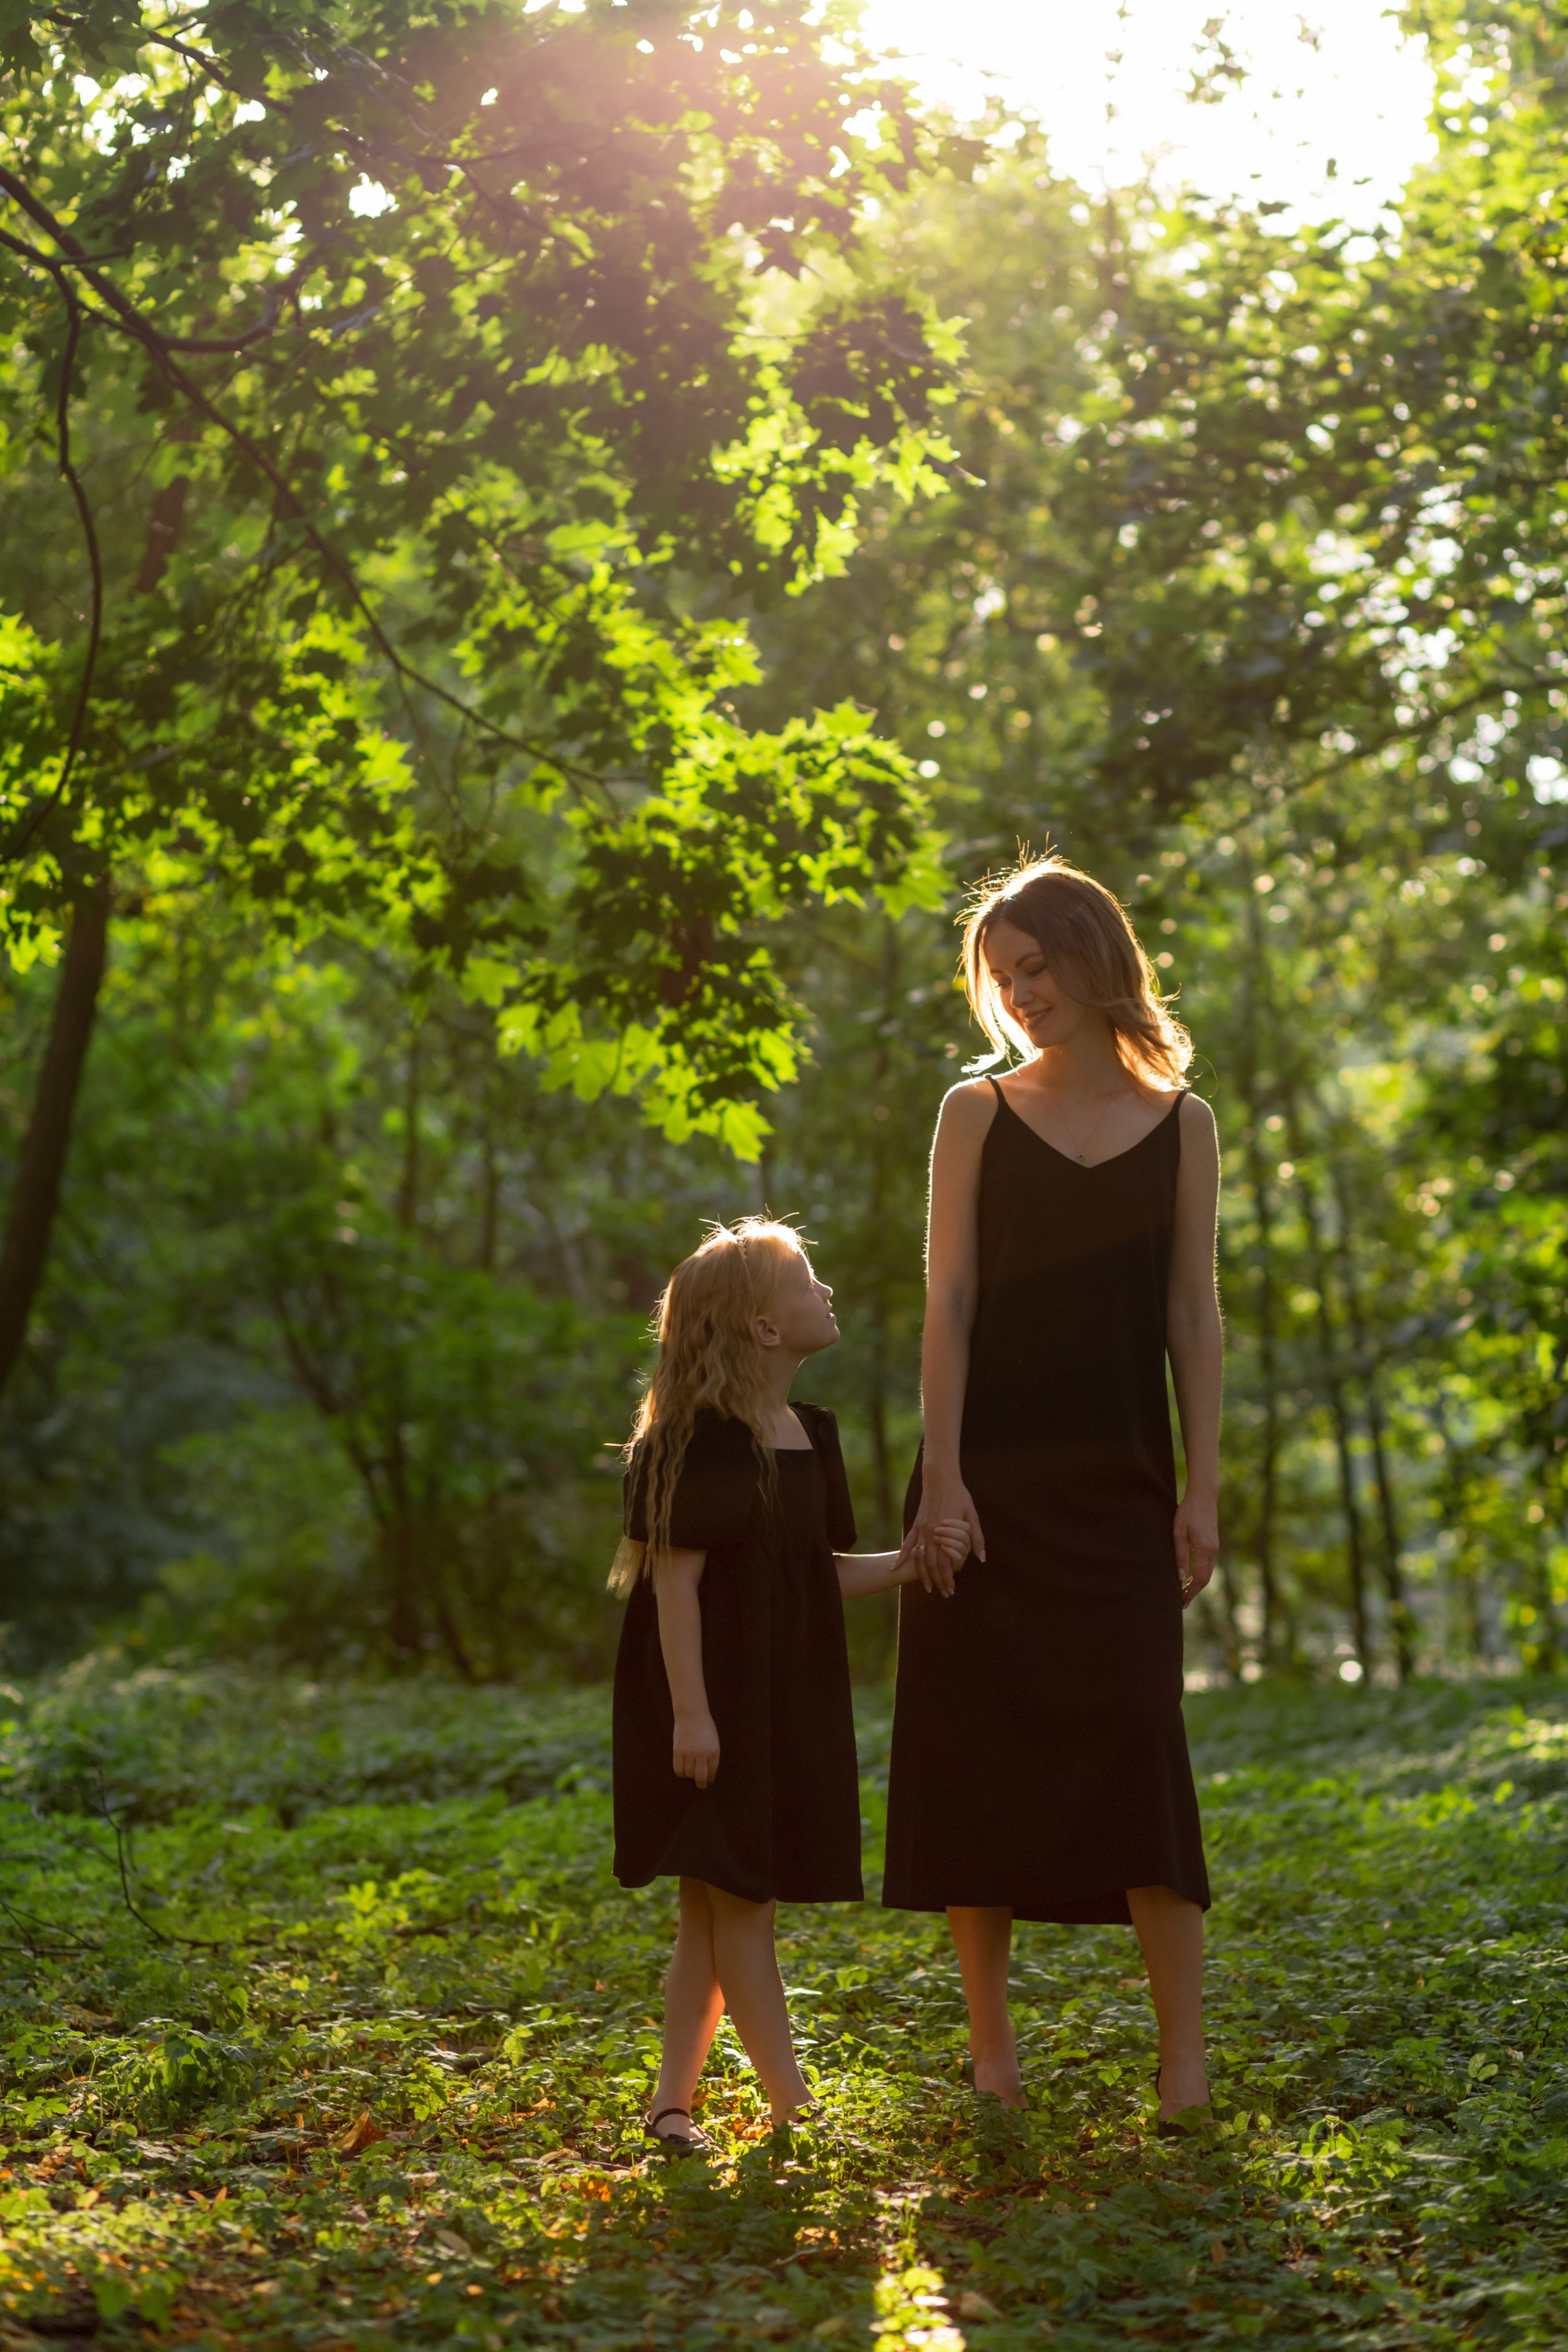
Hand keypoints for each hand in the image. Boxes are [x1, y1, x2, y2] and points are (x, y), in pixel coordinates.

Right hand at [673, 1712, 719, 1787]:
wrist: (692, 1714)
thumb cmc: (705, 1727)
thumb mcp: (713, 1742)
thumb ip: (710, 1756)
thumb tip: (705, 1773)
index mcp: (714, 1751)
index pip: (712, 1772)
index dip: (709, 1780)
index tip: (708, 1783)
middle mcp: (702, 1754)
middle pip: (700, 1777)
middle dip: (701, 1784)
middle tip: (700, 1786)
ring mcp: (689, 1752)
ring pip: (688, 1773)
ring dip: (690, 1776)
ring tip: (691, 1773)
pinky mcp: (678, 1751)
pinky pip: (678, 1769)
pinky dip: (681, 1773)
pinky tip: (683, 1771)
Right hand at [897, 1474, 985, 1596]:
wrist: (940, 1478)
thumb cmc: (959, 1495)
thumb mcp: (972, 1515)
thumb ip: (976, 1537)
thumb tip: (982, 1558)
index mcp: (945, 1532)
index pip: (945, 1562)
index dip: (948, 1578)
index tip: (951, 1589)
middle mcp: (930, 1533)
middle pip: (932, 1564)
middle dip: (937, 1581)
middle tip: (943, 1593)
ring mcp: (921, 1529)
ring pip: (919, 1558)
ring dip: (922, 1574)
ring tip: (927, 1588)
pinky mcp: (916, 1525)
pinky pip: (908, 1544)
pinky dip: (901, 1557)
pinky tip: (895, 1567)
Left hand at [1173, 1490, 1217, 1609]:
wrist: (1204, 1496)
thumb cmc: (1187, 1512)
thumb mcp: (1178, 1532)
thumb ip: (1180, 1555)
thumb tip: (1180, 1577)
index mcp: (1203, 1549)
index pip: (1199, 1579)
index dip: (1191, 1592)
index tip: (1182, 1602)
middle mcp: (1213, 1551)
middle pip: (1205, 1579)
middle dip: (1194, 1592)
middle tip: (1181, 1602)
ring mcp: (1215, 1547)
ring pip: (1208, 1573)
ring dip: (1197, 1584)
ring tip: (1184, 1593)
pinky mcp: (1214, 1544)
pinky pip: (1209, 1565)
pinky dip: (1201, 1575)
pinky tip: (1191, 1577)